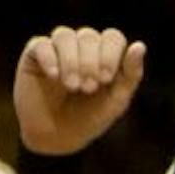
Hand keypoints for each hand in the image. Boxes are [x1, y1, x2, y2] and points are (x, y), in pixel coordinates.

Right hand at [12, 26, 146, 155]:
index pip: (112, 37)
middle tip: (87, 88)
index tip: (105, 79)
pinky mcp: (34, 55)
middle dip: (90, 62)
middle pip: (88, 35)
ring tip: (71, 85)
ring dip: (71, 60)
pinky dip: (49, 58)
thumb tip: (140, 46)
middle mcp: (80, 46)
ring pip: (64, 35)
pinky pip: (41, 44)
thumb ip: (130, 75)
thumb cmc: (89, 118)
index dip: (110, 54)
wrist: (56, 138)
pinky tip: (54, 76)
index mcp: (103, 54)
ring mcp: (56, 48)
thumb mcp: (116, 100)